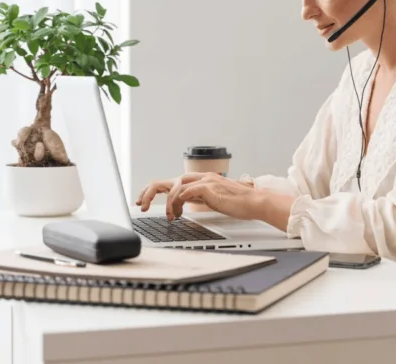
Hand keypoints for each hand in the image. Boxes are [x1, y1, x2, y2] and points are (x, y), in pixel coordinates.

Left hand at [136, 173, 254, 217]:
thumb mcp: (211, 200)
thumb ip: (197, 198)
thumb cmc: (237, 203)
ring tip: (172, 217)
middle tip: (141, 205)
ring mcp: (204, 180)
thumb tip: (182, 204)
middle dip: (149, 192)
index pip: (170, 182)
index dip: (153, 191)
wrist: (254, 202)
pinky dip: (178, 202)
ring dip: (168, 203)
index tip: (144, 202)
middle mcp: (200, 177)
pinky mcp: (209, 187)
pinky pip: (185, 192)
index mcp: (199, 180)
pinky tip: (180, 213)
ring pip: (174, 186)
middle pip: (166, 181)